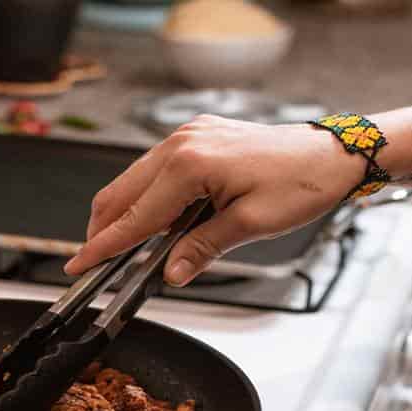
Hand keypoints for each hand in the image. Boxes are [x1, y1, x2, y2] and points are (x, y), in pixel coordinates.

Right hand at [65, 114, 363, 285]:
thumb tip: (171, 273)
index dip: (104, 246)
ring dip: (124, 214)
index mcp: (190, 165)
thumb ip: (202, 248)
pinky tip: (156, 221)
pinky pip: (155, 169)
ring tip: (124, 248)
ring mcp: (188, 136)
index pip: (134, 216)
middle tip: (93, 262)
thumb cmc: (302, 182)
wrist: (332, 153)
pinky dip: (146, 197)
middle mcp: (181, 144)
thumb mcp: (251, 226)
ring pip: (134, 180)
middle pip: (121, 193)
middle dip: (103, 230)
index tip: (79, 265)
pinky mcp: (197, 137)